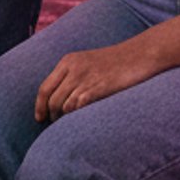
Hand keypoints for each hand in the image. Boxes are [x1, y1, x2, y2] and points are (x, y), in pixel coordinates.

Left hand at [35, 35, 162, 121]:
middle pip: (52, 99)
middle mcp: (73, 69)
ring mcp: (86, 78)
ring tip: (68, 125)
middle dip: (51, 115)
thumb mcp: (87, 62)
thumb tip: (60, 99)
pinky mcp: (99, 87)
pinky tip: (80, 121)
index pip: (44, 87)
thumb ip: (72, 75)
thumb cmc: (116, 62)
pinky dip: (76, 116)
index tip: (39, 118)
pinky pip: (79, 106)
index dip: (39, 105)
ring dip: (64, 119)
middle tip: (54, 125)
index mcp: (68, 61)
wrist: (140, 54)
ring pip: (64, 105)